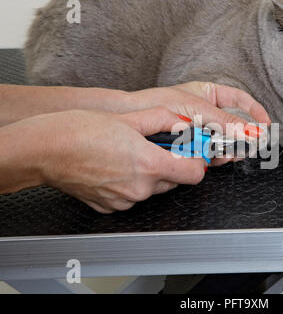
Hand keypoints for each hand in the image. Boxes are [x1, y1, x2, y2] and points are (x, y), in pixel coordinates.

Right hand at [22, 108, 206, 213]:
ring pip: (153, 188)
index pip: (195, 173)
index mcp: (150, 165)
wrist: (44, 150)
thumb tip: (181, 121)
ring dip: (151, 173)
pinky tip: (116, 166)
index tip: (192, 150)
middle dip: (172, 163)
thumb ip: (163, 119)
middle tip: (157, 145)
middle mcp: (141, 188)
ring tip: (130, 153)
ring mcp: (125, 201)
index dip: (196, 160)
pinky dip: (131, 183)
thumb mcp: (129, 117)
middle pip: (175, 179)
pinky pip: (133, 196)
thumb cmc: (79, 132)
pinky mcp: (111, 207)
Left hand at [131, 82, 271, 164]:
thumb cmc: (158, 103)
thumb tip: (250, 131)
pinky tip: (223, 156)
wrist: (133, 119)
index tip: (266, 123)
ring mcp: (202, 129)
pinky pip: (213, 150)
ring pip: (226, 139)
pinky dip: (220, 154)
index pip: (240, 100)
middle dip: (246, 134)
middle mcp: (208, 112)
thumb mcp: (197, 108)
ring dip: (234, 146)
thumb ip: (225, 121)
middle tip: (255, 144)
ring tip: (238, 151)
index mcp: (210, 94)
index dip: (255, 111)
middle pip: (235, 123)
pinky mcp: (194, 145)